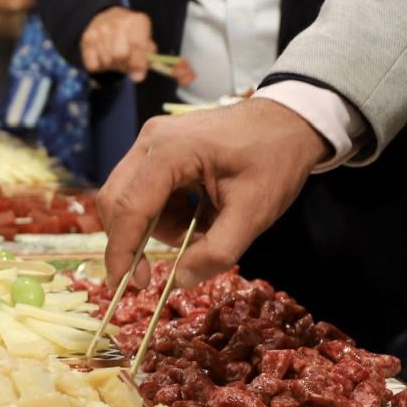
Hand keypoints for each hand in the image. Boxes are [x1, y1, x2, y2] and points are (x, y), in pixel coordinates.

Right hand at [79, 7, 159, 80]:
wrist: (108, 19)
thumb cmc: (130, 36)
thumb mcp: (144, 44)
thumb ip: (145, 61)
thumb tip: (137, 77)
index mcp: (137, 21)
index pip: (138, 45)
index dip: (138, 63)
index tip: (138, 75)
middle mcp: (117, 21)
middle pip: (120, 55)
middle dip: (123, 63)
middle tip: (124, 62)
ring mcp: (100, 28)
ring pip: (107, 61)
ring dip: (111, 65)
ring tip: (114, 57)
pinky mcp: (87, 38)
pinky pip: (93, 65)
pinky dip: (98, 66)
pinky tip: (102, 56)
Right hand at [96, 98, 330, 290]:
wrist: (289, 120)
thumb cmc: (275, 160)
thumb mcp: (254, 212)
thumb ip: (218, 251)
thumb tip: (181, 279)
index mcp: (170, 151)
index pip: (130, 208)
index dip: (122, 251)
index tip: (123, 285)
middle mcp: (150, 141)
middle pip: (117, 201)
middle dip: (132, 241)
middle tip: (152, 274)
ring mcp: (152, 141)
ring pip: (129, 197)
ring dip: (156, 226)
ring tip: (199, 231)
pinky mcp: (158, 146)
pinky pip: (143, 188)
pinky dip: (162, 213)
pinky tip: (195, 214)